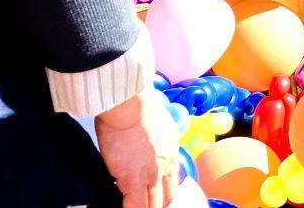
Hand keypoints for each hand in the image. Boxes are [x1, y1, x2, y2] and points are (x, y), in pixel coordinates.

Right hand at [96, 87, 179, 207]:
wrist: (130, 105)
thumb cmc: (138, 107)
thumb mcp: (160, 124)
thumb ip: (159, 141)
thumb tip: (152, 144)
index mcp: (172, 152)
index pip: (173, 182)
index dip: (166, 195)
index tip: (159, 199)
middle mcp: (166, 166)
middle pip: (166, 197)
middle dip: (159, 205)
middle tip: (150, 206)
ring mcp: (150, 175)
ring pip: (152, 205)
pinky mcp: (131, 180)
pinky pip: (132, 205)